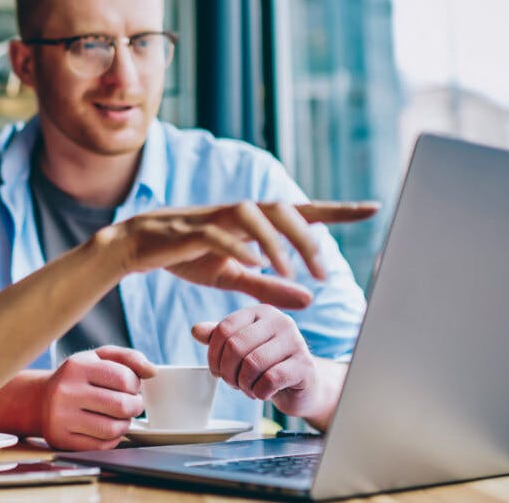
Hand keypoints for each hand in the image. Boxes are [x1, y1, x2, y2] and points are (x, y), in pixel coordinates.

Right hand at [40, 346, 155, 450]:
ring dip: (125, 424)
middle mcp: (66, 391)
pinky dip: (112, 439)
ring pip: (112, 429)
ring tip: (120, 417)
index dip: (135, 385)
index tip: (131, 386)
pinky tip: (107, 429)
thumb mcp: (98, 357)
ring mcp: (61, 417)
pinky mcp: (61, 439)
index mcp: (77, 366)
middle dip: (135, 406)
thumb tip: (152, 371)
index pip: (123, 378)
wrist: (39, 400)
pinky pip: (101, 446)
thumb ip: (128, 358)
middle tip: (131, 404)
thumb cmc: (77, 377)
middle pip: (121, 406)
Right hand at [104, 201, 377, 308]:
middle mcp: (238, 212)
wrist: (135, 247)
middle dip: (307, 238)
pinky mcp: (189, 230)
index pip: (302, 211)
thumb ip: (270, 286)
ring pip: (253, 215)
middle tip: (323, 273)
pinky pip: (219, 233)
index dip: (337, 210)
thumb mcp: (233, 276)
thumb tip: (311, 299)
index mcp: (252, 222)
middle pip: (282, 209)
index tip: (373, 208)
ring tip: (290, 271)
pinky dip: (238, 246)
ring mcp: (213, 217)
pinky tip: (254, 263)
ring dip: (276, 241)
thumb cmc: (186, 256)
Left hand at [191, 305, 327, 419]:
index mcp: (261, 312)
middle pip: (236, 346)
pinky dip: (259, 392)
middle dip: (227, 371)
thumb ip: (219, 337)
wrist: (302, 386)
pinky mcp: (305, 366)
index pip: (224, 329)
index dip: (213, 355)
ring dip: (243, 384)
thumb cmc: (268, 365)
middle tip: (232, 383)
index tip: (216, 370)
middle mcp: (281, 322)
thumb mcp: (242, 348)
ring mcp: (296, 342)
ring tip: (247, 388)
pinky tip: (262, 393)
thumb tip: (195, 330)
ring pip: (252, 364)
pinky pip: (270, 380)